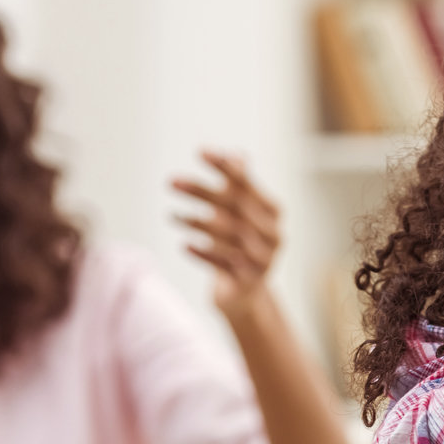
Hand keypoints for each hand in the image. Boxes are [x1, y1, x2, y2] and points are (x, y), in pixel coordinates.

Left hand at [171, 151, 281, 319]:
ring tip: (172, 215)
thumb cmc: (241, 242)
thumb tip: (236, 154)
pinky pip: (223, 265)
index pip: (247, 183)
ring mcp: (263, 259)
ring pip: (228, 237)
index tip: (199, 152)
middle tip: (170, 181)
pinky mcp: (248, 281)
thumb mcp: (241, 212)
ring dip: (197, 223)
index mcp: (273, 210)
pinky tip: (184, 245)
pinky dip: (204, 254)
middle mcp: (272, 233)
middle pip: (235, 208)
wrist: (247, 291)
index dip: (225, 167)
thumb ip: (239, 185)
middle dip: (202, 192)